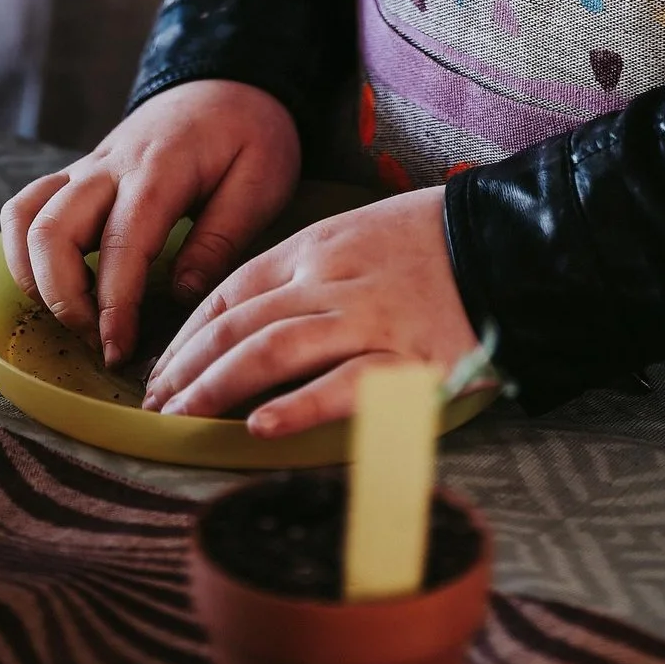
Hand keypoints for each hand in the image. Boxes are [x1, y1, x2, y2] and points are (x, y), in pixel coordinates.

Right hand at [1, 81, 300, 371]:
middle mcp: (110, 165)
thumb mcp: (262, 180)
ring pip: (24, 216)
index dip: (114, 303)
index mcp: (161, 167)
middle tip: (98, 341)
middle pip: (51, 229)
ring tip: (76, 316)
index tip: (117, 350)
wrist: (227, 83)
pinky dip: (24, 250)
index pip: (122, 240)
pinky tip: (57, 283)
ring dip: (34, 276)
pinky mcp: (76, 174)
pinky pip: (26, 206)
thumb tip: (180, 294)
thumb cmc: (250, 133)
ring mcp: (87, 167)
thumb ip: (222, 238)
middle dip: (62, 298)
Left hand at [143, 190, 482, 437]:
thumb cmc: (433, 241)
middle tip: (155, 406)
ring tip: (181, 417)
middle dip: (188, 367)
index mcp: (315, 248)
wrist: (508, 241)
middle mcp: (329, 281)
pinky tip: (262, 427)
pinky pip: (342, 385)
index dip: (188, 333)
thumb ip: (309, 272)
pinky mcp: (406, 360)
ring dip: (217, 387)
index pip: (229, 290)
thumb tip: (254, 315)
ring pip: (272, 349)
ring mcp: (366, 319)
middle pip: (238, 323)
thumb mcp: (358, 235)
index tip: (162, 368)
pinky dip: (297, 407)